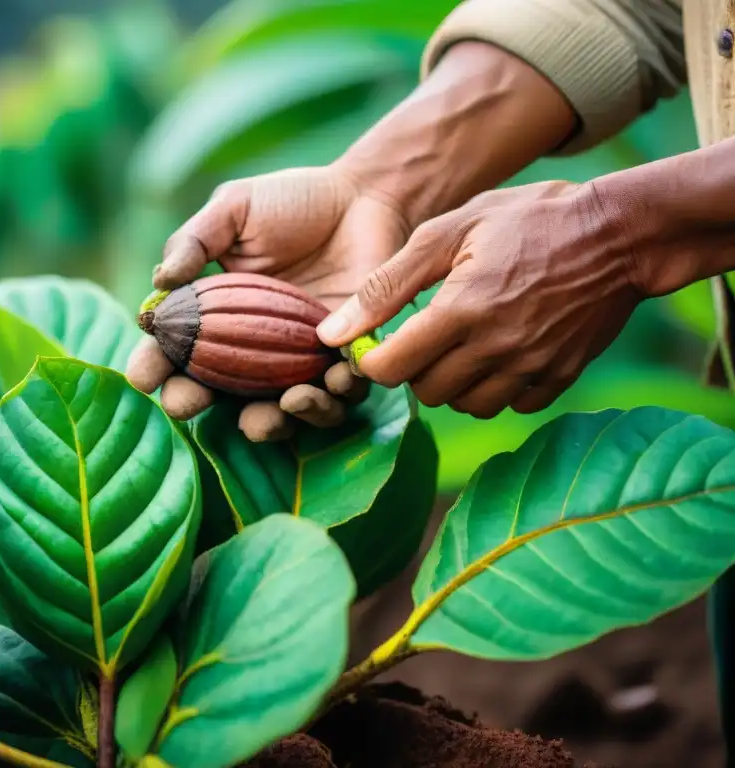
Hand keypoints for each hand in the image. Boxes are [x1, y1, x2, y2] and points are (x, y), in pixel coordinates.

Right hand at [126, 165, 409, 440]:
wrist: (364, 197)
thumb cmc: (293, 202)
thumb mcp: (234, 209)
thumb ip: (194, 241)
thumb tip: (159, 280)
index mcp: (212, 319)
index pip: (172, 354)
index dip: (152, 369)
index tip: (143, 376)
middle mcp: (247, 352)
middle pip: (211, 399)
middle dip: (193, 407)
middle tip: (189, 402)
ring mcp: (294, 366)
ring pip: (275, 417)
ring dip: (271, 422)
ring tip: (284, 401)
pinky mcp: (343, 365)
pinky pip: (337, 399)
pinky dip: (333, 399)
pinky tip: (335, 379)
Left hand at [316, 180, 642, 417]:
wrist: (619, 232)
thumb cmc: (527, 220)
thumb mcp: (448, 232)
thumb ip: (385, 286)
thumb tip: (330, 333)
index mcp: (460, 311)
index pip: (390, 370)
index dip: (375, 360)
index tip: (380, 343)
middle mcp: (496, 348)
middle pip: (425, 392)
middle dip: (414, 369)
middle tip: (426, 335)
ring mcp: (532, 367)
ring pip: (466, 405)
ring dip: (453, 382)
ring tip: (462, 343)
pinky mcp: (560, 377)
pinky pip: (511, 405)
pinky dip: (498, 387)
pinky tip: (500, 352)